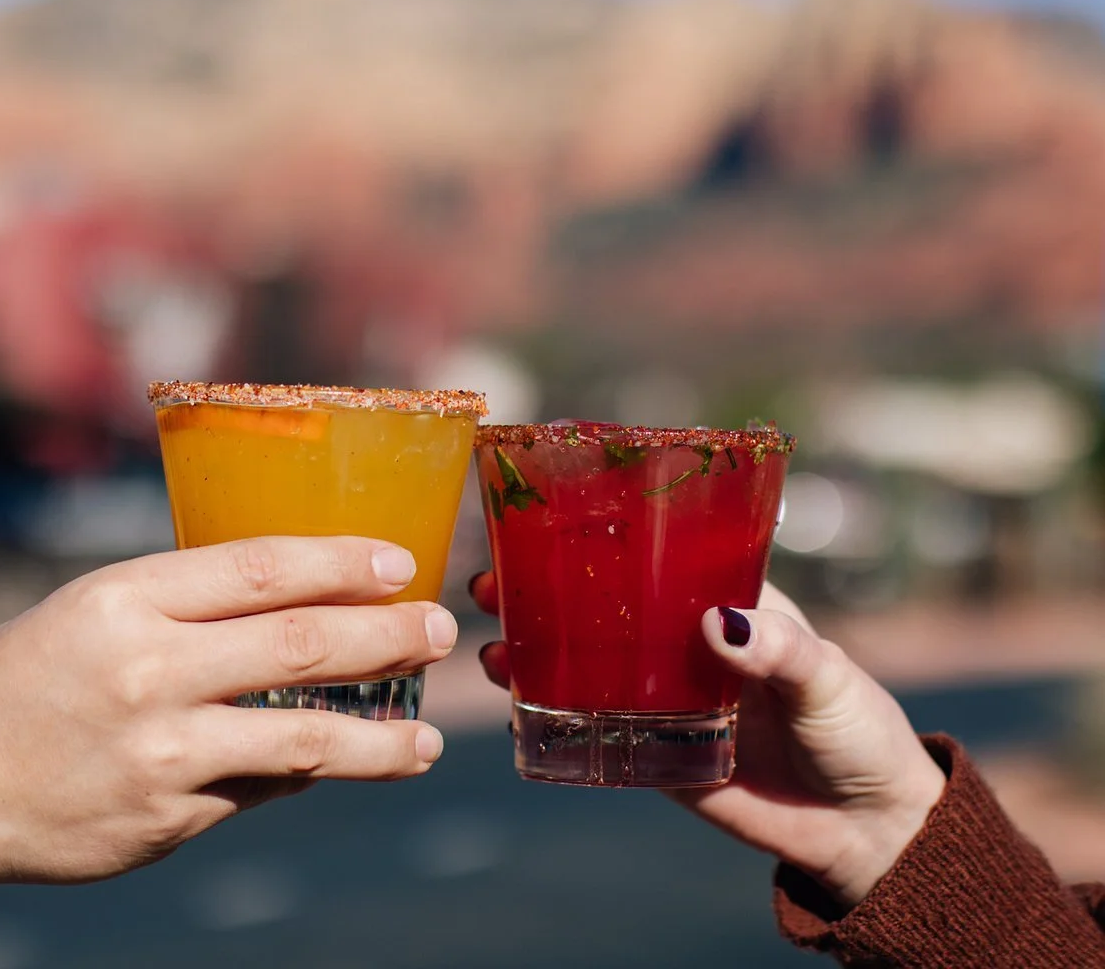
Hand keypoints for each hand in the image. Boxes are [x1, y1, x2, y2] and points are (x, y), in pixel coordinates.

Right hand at [0, 536, 457, 884]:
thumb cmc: (27, 674)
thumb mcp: (95, 606)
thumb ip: (189, 604)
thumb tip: (303, 603)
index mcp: (128, 600)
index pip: (262, 569)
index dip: (342, 563)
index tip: (399, 562)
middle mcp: (149, 672)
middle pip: (299, 647)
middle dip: (386, 637)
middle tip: (438, 630)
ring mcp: (161, 754)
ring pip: (302, 740)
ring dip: (378, 737)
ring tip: (424, 738)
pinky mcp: (165, 819)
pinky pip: (260, 789)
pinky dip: (309, 774)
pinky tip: (343, 765)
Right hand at [470, 573, 943, 906]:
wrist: (868, 832)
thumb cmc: (859, 732)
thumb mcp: (828, 679)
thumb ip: (780, 650)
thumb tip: (717, 623)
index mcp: (727, 602)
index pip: (656, 555)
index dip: (601, 539)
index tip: (544, 526)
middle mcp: (685, 641)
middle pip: (604, 605)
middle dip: (543, 591)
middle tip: (489, 584)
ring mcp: (666, 695)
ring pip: (587, 662)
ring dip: (534, 650)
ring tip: (491, 646)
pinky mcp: (658, 751)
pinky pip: (595, 727)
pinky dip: (552, 715)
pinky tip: (513, 705)